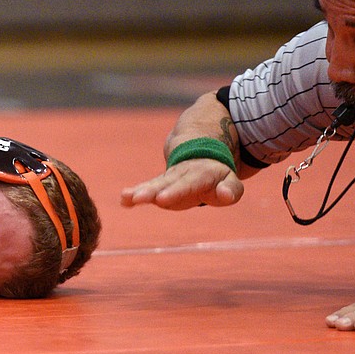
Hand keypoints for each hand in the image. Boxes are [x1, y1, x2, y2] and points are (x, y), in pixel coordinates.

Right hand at [120, 159, 243, 209]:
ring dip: (141, 191)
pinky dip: (134, 194)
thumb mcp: (230, 181)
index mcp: (200, 173)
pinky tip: (124, 200)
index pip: (188, 184)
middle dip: (153, 191)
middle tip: (139, 198)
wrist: (199, 153)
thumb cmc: (216, 175)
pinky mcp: (159, 186)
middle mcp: (181, 174)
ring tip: (128, 197)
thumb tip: (224, 194)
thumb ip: (231, 190)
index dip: (176, 191)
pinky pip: (146, 189)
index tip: (162, 199)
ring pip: (154, 184)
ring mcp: (168, 179)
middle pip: (166, 183)